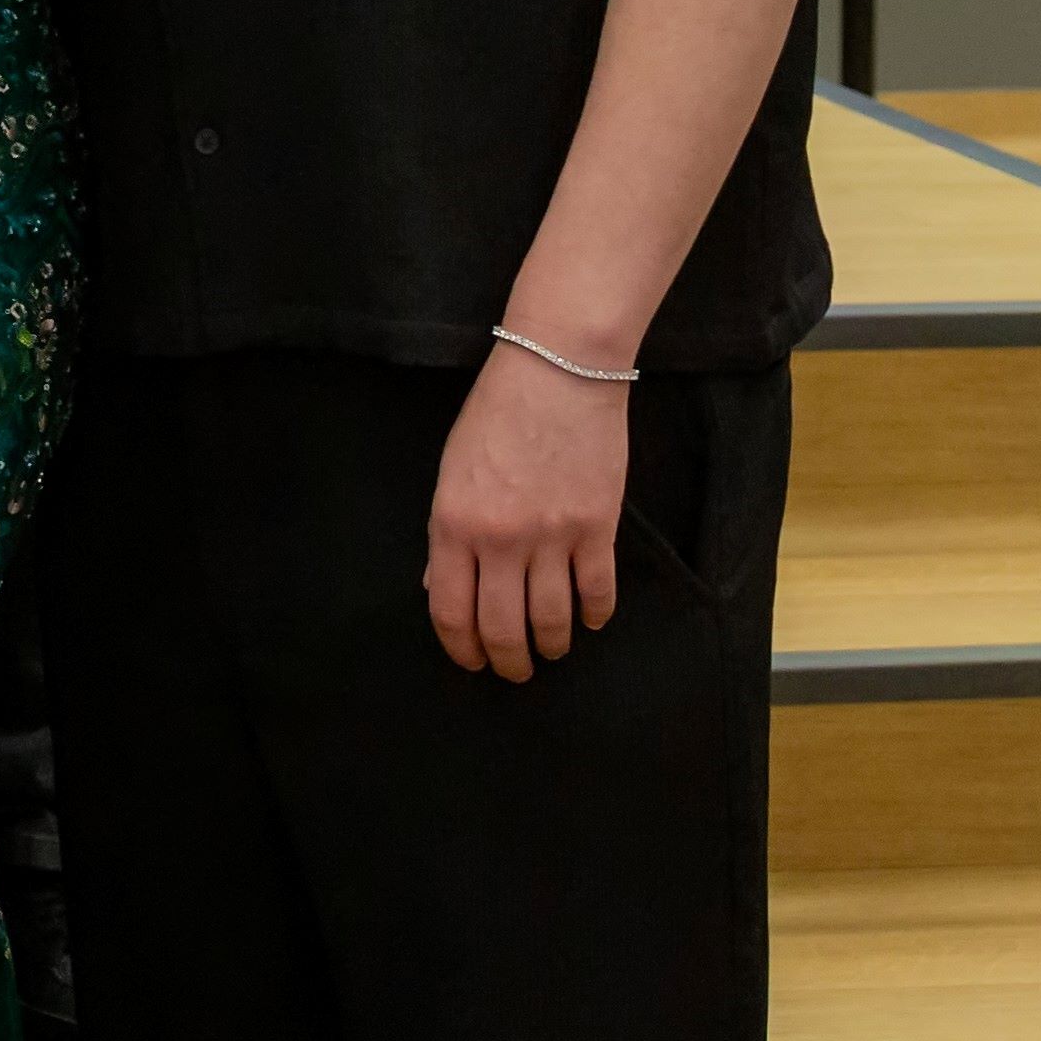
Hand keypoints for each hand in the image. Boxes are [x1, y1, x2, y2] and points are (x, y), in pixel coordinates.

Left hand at [425, 347, 628, 678]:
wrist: (558, 370)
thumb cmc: (496, 414)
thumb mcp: (451, 471)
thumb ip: (448, 533)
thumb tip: (442, 588)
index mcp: (453, 523)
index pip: (450, 610)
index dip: (460, 648)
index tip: (470, 661)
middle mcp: (500, 539)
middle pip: (501, 628)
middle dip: (507, 661)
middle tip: (514, 670)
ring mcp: (552, 536)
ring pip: (552, 620)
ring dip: (551, 645)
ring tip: (551, 649)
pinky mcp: (598, 528)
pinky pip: (597, 593)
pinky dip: (594, 616)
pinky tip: (590, 621)